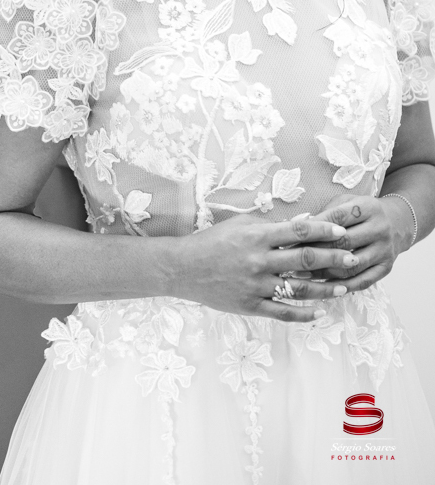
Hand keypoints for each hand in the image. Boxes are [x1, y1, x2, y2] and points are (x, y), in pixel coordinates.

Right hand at [173, 213, 356, 322]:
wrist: (183, 268)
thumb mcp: (239, 224)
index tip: (342, 231)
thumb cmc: (213, 241)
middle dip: (333, 259)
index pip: (299, 231)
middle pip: (305, 260)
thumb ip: (268, 223)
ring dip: (325, 289)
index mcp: (257, 236)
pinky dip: (303, 314)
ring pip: (299, 290)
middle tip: (353, 258)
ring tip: (344, 288)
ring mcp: (256, 285)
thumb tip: (299, 221)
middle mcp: (259, 261)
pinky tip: (319, 313)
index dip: (323, 230)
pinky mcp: (250, 306)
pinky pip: (282, 313)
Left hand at [305, 193, 414, 292]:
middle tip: (294, 258)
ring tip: (303, 275)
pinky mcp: (386, 268)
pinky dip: (342, 286)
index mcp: (367, 207)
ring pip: (351, 266)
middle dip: (317, 251)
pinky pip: (362, 281)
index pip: (337, 218)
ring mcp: (384, 250)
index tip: (292, 237)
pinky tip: (324, 287)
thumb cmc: (361, 212)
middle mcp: (379, 228)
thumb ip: (325, 214)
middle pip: (344, 243)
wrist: (397, 223)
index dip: (314, 228)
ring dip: (325, 272)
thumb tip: (297, 228)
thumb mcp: (346, 203)